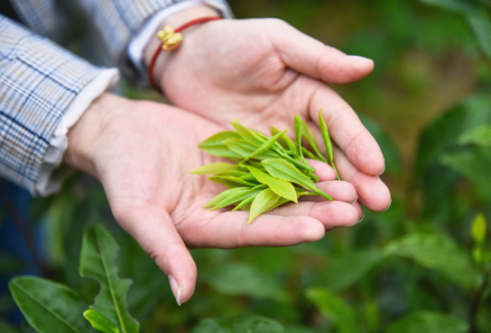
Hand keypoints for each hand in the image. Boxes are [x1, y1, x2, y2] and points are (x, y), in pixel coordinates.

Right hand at [64, 93, 360, 304]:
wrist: (120, 132)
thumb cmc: (122, 172)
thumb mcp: (137, 210)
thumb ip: (163, 248)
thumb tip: (183, 295)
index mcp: (205, 228)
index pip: (250, 233)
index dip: (282, 232)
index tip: (317, 229)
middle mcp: (225, 210)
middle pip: (276, 214)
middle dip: (313, 213)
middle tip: (352, 210)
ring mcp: (234, 183)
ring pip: (281, 189)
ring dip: (315, 189)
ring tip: (350, 186)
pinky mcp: (238, 157)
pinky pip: (273, 161)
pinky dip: (298, 162)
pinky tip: (326, 161)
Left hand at [145, 9, 390, 211]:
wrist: (186, 59)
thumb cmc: (232, 42)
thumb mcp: (275, 42)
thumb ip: (317, 58)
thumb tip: (366, 66)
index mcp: (310, 94)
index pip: (340, 123)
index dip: (359, 144)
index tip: (376, 168)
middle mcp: (297, 124)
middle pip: (331, 155)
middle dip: (356, 179)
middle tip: (379, 204)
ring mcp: (274, 147)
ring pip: (306, 175)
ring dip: (329, 196)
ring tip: (351, 218)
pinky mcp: (250, 162)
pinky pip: (272, 182)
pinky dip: (291, 199)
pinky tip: (306, 218)